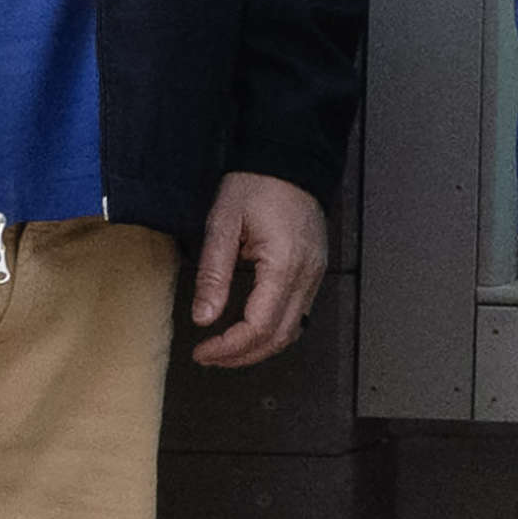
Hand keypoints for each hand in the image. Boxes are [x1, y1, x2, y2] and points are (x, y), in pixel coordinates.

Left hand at [188, 171, 332, 370]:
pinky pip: (298, 314)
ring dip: (259, 348)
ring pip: (293, 331)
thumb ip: (214, 274)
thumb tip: (203, 319)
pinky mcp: (315, 271)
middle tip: (209, 357)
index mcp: (283, 265)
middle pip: (280, 337)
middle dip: (243, 356)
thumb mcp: (223, 224)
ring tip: (226, 351)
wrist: (288, 160)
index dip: (230, 347)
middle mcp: (306, 276)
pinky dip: (273, 331)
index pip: (259, 326)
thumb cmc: (254, 186)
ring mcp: (315, 275)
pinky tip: (250, 330)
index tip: (202, 351)